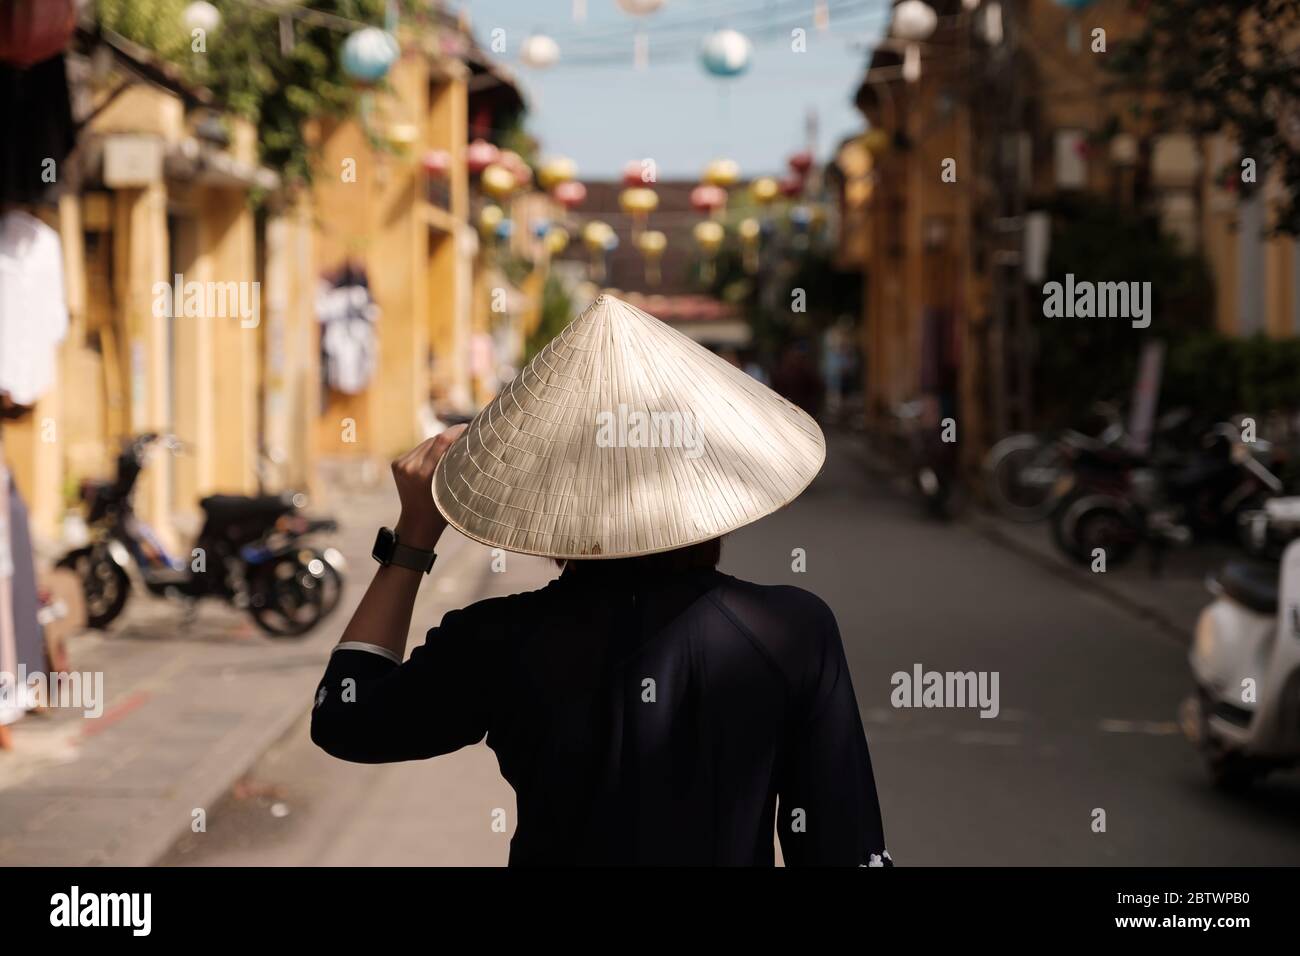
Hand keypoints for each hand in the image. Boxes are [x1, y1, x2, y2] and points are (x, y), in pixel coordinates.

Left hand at [390, 424, 466, 550]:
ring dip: (439, 443)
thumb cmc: (442, 510)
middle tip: (466, 437)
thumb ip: (457, 467)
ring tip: (453, 448)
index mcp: (423, 473)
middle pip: (434, 440)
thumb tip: (472, 443)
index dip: (456, 431)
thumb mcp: (454, 490)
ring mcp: (401, 464)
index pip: (441, 441)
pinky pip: (418, 450)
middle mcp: (409, 466)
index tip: (469, 427)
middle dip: (450, 437)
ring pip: (426, 443)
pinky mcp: (397, 464)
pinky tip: (437, 457)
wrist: (417, 522)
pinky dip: (429, 450)